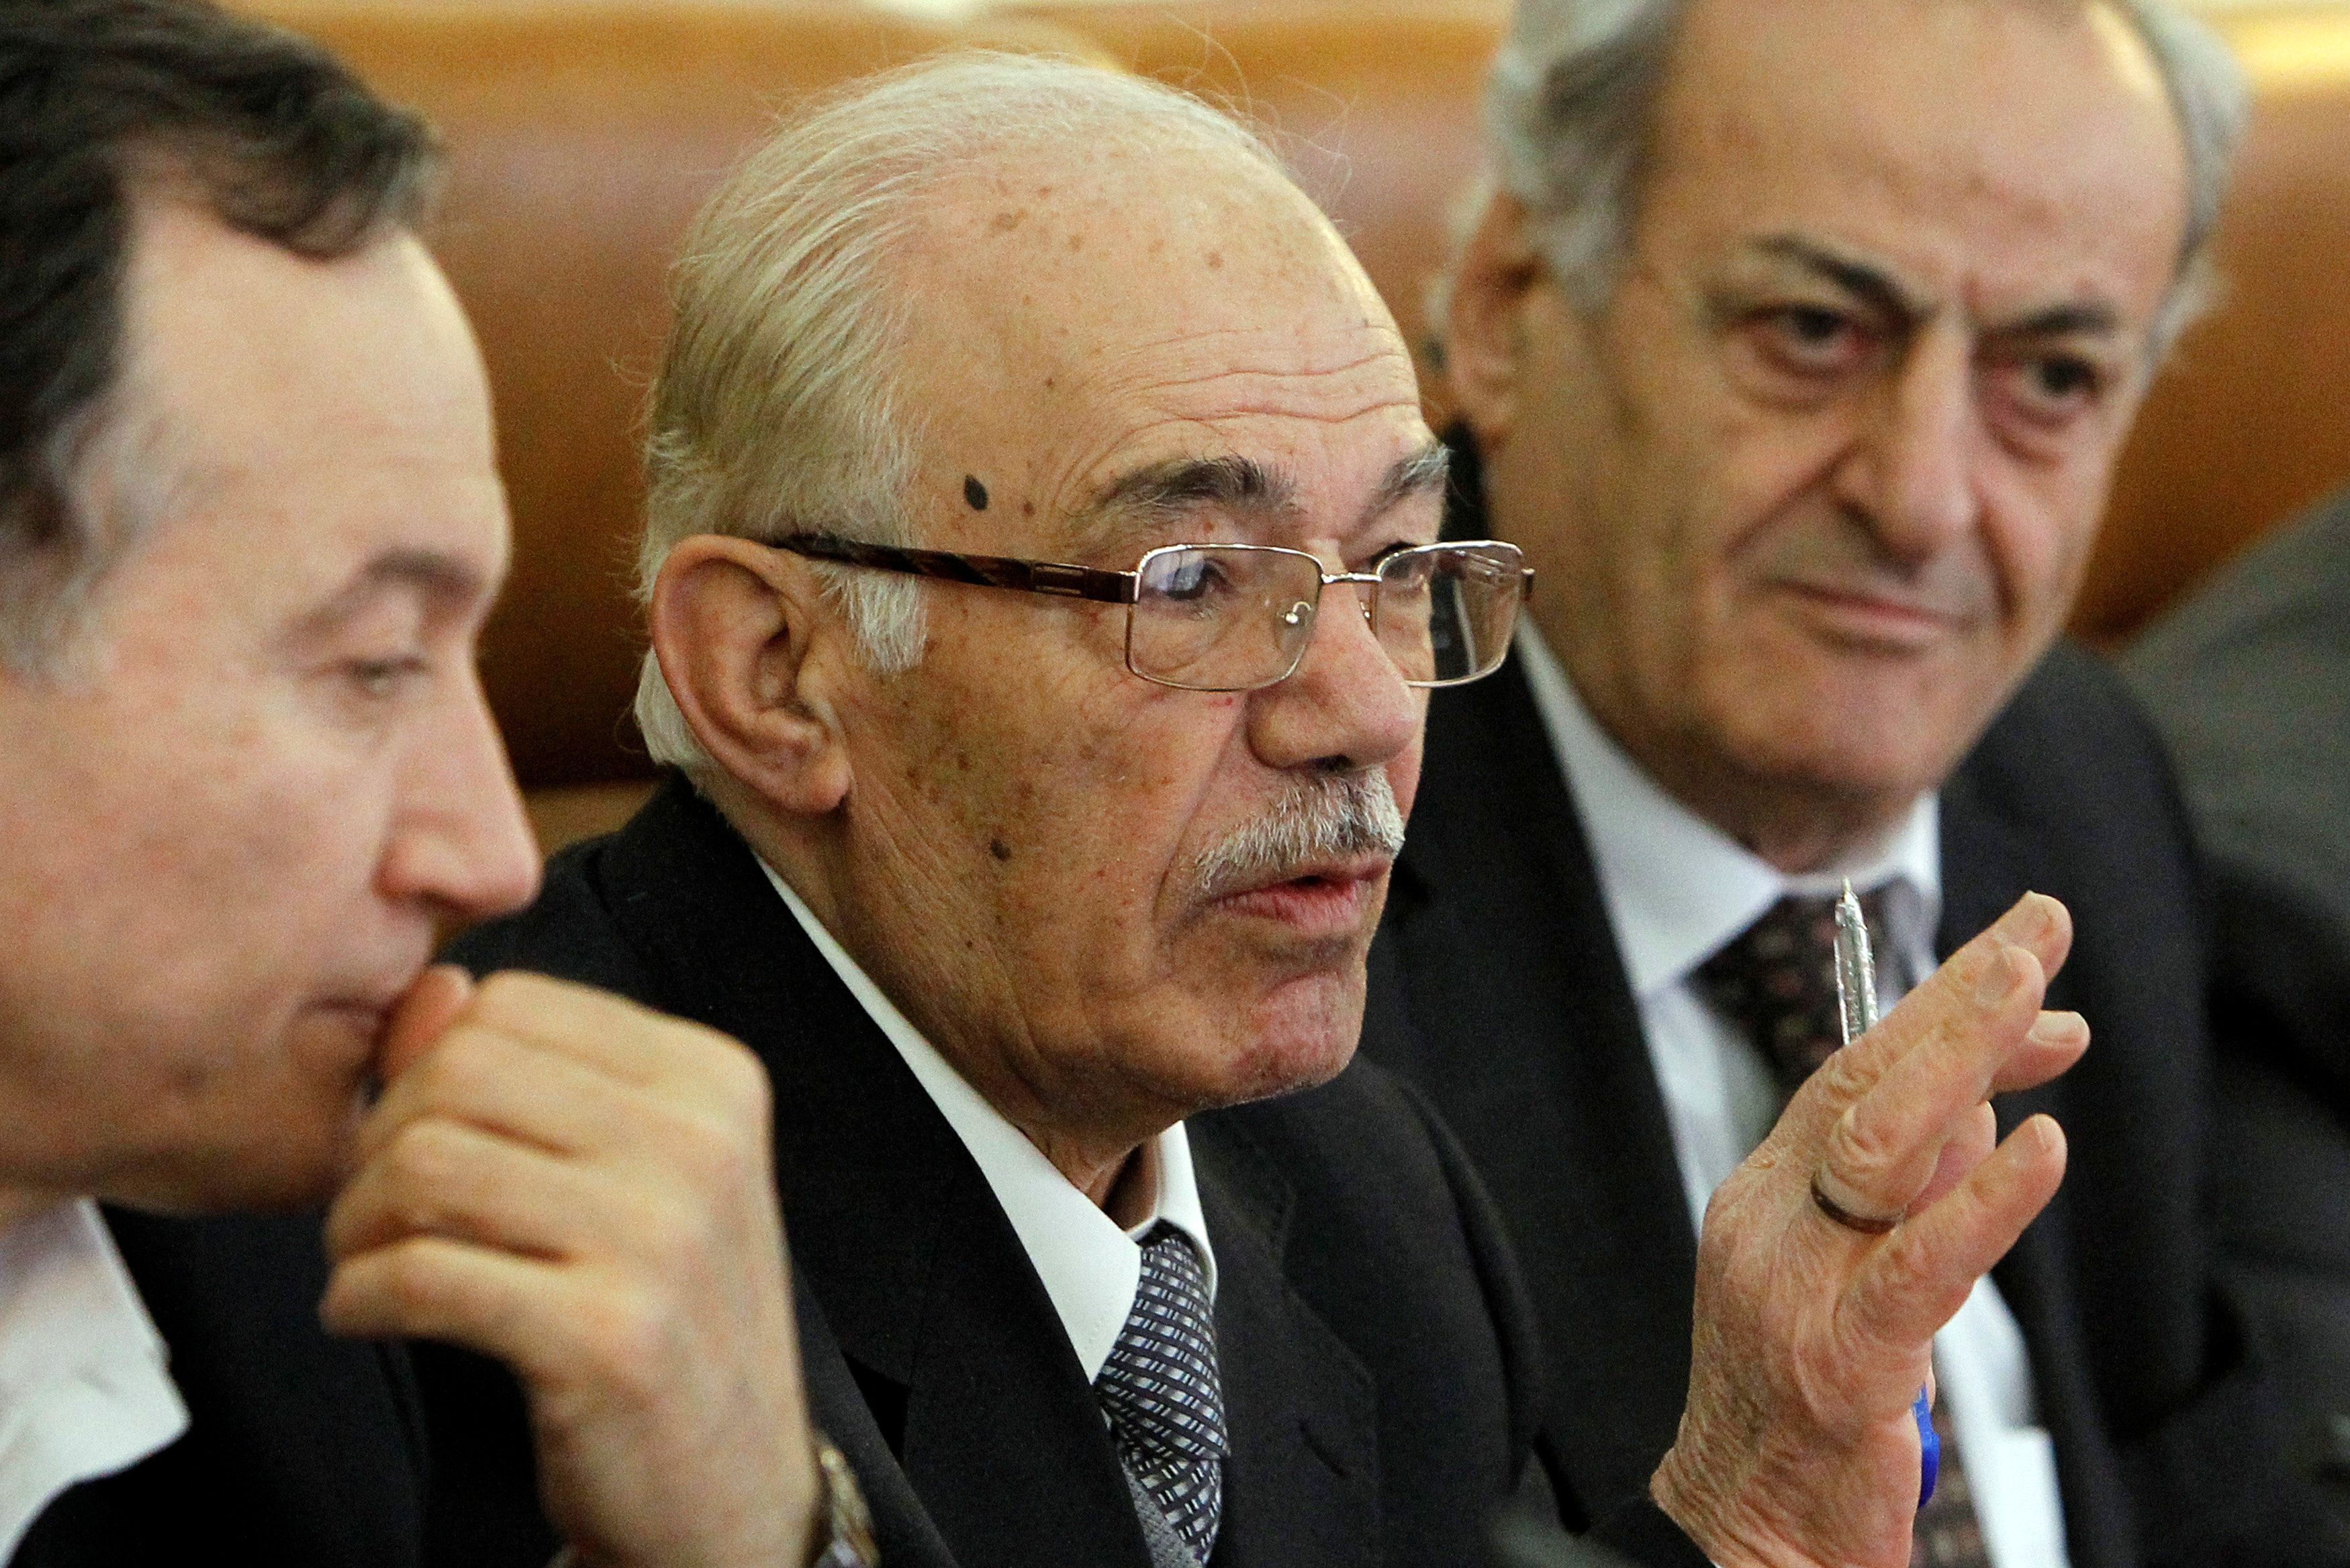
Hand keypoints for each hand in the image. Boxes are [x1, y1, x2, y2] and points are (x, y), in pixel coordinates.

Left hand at [321, 968, 817, 1567]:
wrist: (736, 1484)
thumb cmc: (674, 1319)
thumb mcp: (639, 1171)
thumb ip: (538, 1074)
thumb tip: (431, 993)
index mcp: (714, 1080)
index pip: (512, 1004)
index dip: (431, 1065)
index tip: (421, 1133)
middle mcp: (699, 1143)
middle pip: (458, 1071)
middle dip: (379, 1139)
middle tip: (374, 1207)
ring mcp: (660, 1238)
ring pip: (425, 1164)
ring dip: (356, 1223)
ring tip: (367, 1261)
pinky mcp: (606, 1337)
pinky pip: (421, 1275)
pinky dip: (360, 1296)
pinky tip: (370, 1313)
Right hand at [1651, 892, 2089, 1567]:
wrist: (1737, 1532)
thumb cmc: (1798, 1411)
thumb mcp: (1850, 1273)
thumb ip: (1908, 1191)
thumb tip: (1982, 1102)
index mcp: (1767, 1195)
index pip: (1856, 1074)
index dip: (1944, 1011)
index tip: (2025, 962)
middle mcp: (1769, 1222)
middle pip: (1859, 1082)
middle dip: (1954, 997)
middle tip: (2036, 932)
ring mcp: (1794, 1286)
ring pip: (1875, 1148)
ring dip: (1960, 1059)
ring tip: (2038, 999)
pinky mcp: (1837, 1361)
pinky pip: (1915, 1265)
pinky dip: (1982, 1202)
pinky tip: (2039, 1149)